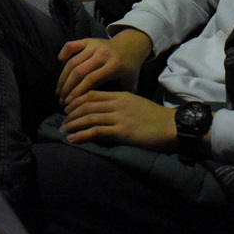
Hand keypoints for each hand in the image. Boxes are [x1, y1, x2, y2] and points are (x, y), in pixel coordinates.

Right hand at [56, 29, 151, 104]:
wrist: (132, 46)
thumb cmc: (129, 69)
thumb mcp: (129, 84)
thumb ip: (118, 97)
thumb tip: (102, 114)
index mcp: (113, 66)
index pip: (90, 80)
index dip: (77, 93)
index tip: (68, 104)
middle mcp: (102, 54)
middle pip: (78, 71)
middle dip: (67, 88)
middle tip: (61, 100)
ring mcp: (94, 45)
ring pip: (73, 62)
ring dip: (63, 77)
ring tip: (59, 90)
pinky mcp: (89, 40)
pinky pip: (71, 45)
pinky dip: (64, 52)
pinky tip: (60, 62)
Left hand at [60, 91, 176, 149]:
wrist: (171, 125)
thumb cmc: (155, 117)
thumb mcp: (135, 104)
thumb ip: (120, 104)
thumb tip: (104, 110)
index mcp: (120, 95)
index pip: (92, 94)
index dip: (77, 100)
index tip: (68, 108)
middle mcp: (117, 103)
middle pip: (87, 104)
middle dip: (71, 113)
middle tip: (62, 121)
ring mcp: (119, 117)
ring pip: (89, 117)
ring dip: (73, 124)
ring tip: (63, 131)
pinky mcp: (122, 131)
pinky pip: (96, 131)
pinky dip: (81, 135)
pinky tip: (73, 139)